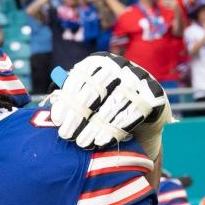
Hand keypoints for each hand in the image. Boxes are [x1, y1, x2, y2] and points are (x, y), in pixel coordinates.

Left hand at [47, 52, 172, 158]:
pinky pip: (133, 113)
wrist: (141, 108)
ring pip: (113, 104)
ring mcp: (139, 78)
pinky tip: (101, 140)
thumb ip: (69, 94)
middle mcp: (119, 66)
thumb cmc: (104, 101)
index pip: (79, 79)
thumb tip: (50, 100)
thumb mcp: (86, 92)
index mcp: (98, 62)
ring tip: (82, 142)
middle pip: (95, 91)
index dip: (67, 100)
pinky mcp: (154, 94)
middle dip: (78, 115)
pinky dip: (116, 128)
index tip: (57, 120)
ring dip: (96, 126)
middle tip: (66, 135)